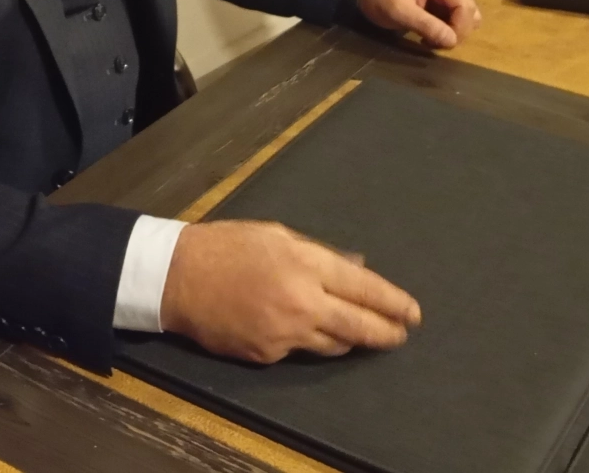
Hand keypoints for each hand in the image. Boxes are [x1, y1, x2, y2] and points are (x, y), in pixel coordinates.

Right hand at [159, 220, 420, 363]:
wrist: (176, 277)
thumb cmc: (226, 246)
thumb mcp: (277, 235)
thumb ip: (320, 253)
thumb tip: (357, 267)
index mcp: (306, 264)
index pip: (365, 289)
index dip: (394, 303)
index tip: (413, 313)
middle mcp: (302, 302)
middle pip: (359, 326)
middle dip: (386, 332)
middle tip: (401, 335)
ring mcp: (285, 333)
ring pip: (334, 345)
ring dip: (349, 339)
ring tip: (358, 333)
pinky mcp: (267, 354)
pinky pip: (298, 351)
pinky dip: (305, 340)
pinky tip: (297, 327)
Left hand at [358, 0, 480, 48]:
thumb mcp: (399, 10)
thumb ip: (426, 25)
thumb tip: (452, 41)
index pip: (465, 5)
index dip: (460, 28)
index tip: (444, 43)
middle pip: (469, 11)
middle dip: (457, 31)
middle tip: (435, 43)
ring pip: (465, 16)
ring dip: (453, 32)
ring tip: (432, 40)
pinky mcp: (441, 1)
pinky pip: (454, 18)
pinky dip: (447, 30)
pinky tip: (430, 36)